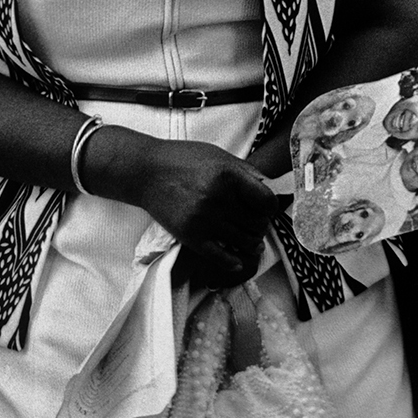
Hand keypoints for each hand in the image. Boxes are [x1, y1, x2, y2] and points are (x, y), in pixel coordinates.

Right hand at [93, 134, 277, 284]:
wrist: (146, 171)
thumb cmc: (183, 159)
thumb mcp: (218, 155)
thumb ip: (244, 171)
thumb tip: (269, 188)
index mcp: (228, 175)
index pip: (267, 201)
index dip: (270, 207)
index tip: (265, 208)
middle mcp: (218, 198)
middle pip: (257, 223)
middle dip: (261, 226)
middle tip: (256, 225)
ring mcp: (204, 219)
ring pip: (243, 242)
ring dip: (251, 243)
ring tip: (250, 240)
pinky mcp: (191, 236)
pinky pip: (221, 257)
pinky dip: (234, 261)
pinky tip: (238, 259)